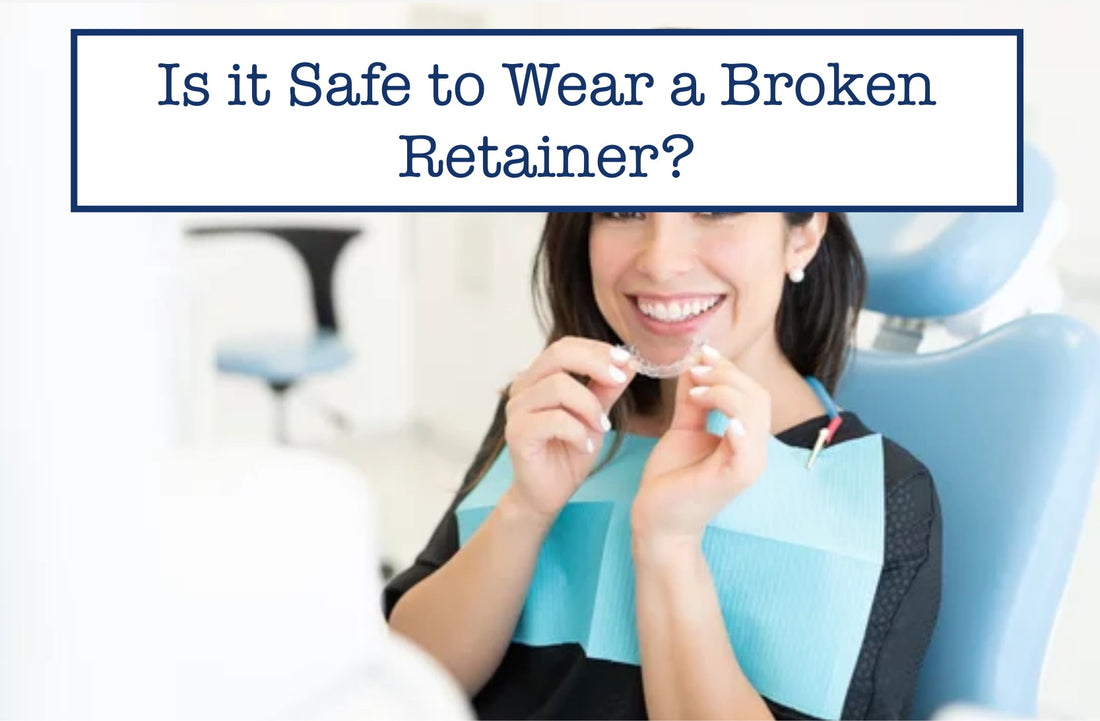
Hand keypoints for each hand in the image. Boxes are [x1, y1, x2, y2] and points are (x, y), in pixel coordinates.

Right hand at [503, 337, 636, 520]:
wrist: (549, 493)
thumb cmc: (569, 451)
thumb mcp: (595, 415)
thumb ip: (607, 389)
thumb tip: (630, 361)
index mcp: (539, 376)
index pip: (566, 346)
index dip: (597, 349)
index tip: (627, 360)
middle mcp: (523, 386)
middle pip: (558, 355)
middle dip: (595, 364)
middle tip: (619, 380)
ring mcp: (517, 409)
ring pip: (558, 386)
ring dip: (589, 406)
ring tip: (601, 428)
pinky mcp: (517, 433)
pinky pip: (554, 420)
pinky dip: (578, 432)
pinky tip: (586, 446)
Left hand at [632, 345, 770, 543]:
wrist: (657, 519)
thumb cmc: (671, 478)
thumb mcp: (683, 428)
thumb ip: (693, 400)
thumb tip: (695, 364)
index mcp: (746, 438)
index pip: (752, 392)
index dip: (729, 368)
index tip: (701, 354)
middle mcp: (754, 451)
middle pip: (757, 396)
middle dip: (727, 375)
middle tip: (695, 371)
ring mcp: (747, 465)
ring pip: (754, 413)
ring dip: (725, 392)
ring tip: (696, 391)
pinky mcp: (733, 478)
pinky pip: (746, 449)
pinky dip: (738, 427)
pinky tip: (720, 414)